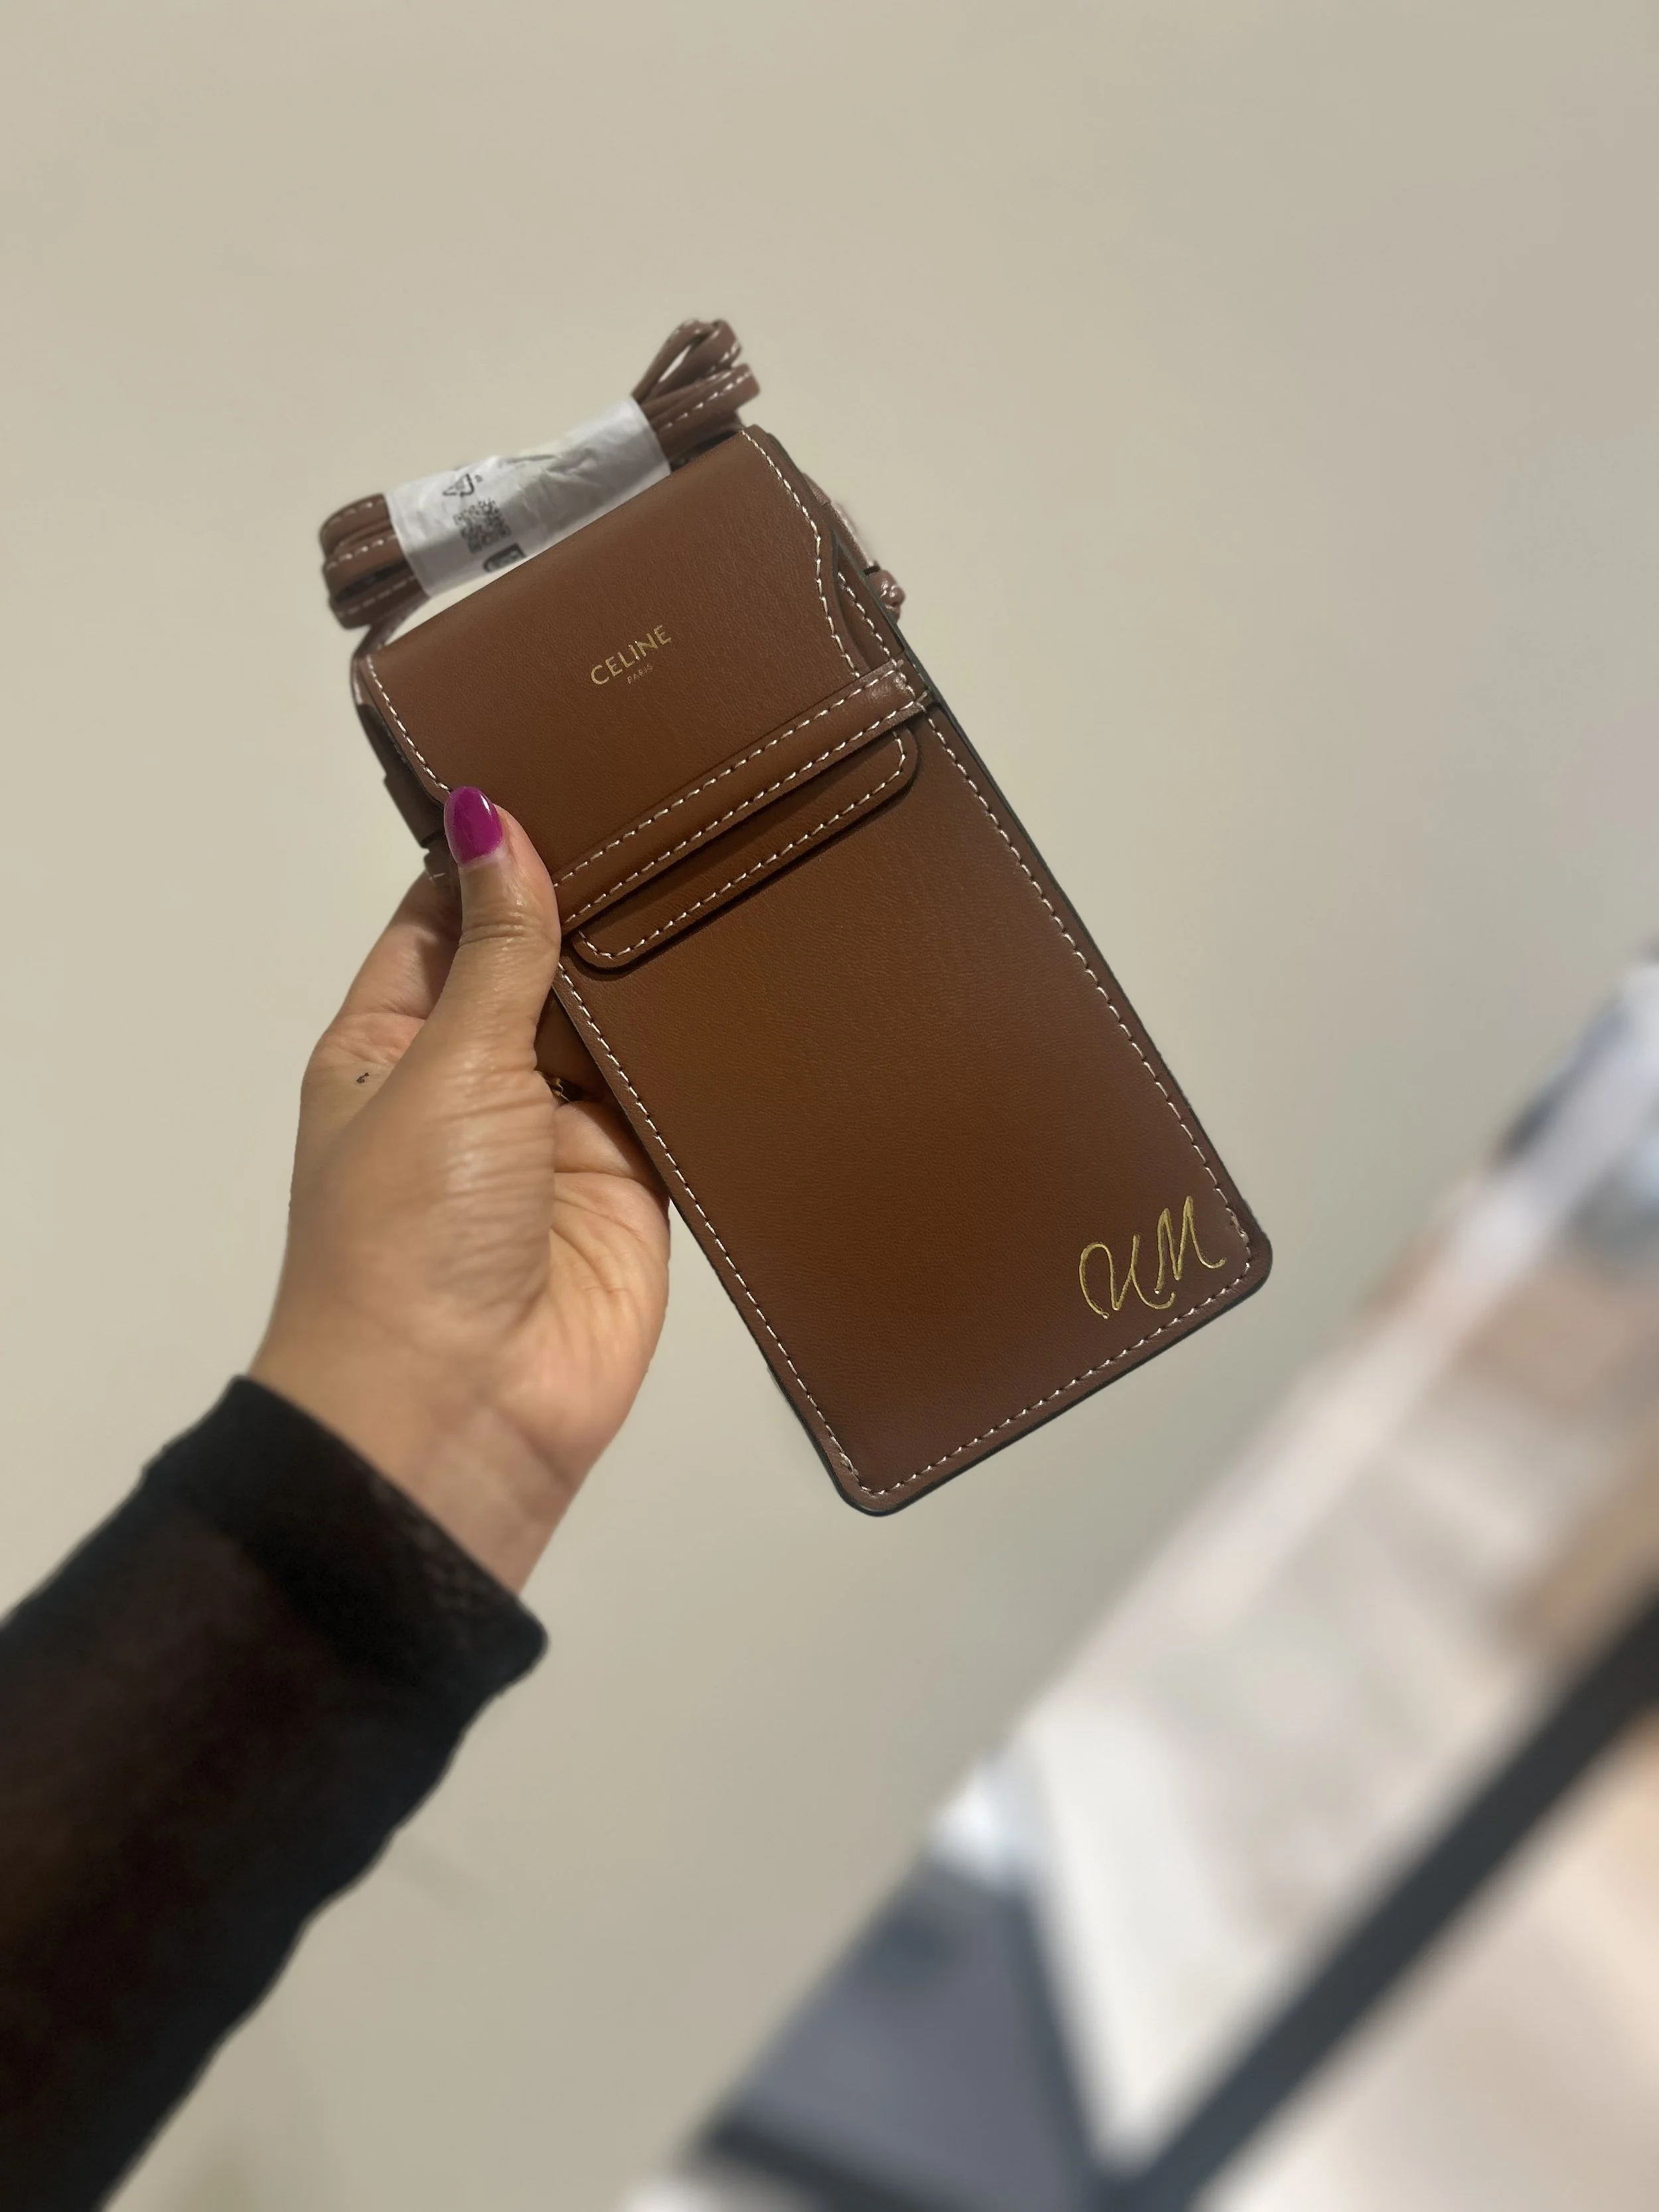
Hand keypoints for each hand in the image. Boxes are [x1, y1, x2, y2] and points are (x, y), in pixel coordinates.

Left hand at [250, 790, 669, 1590]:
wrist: (458, 1412)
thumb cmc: (403, 1242)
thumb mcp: (442, 1065)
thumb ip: (496, 948)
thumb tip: (489, 817)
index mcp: (392, 1041)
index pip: (448, 913)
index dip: (500, 845)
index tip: (569, 762)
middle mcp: (475, 1080)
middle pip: (545, 962)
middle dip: (598, 903)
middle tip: (679, 801)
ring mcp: (560, 1136)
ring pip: (620, 1027)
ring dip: (655, 976)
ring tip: (729, 863)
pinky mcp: (636, 1187)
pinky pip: (678, 1101)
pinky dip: (708, 1056)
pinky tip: (758, 976)